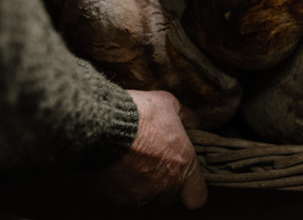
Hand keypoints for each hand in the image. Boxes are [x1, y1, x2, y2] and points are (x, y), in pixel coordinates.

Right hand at [94, 90, 206, 208]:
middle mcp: (166, 185)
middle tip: (154, 163)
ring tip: (132, 162)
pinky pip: (123, 196)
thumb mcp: (170, 105)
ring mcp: (141, 194)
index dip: (192, 190)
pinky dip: (121, 185)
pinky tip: (116, 166)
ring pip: (146, 197)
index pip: (197, 196)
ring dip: (142, 185)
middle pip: (170, 196)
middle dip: (165, 183)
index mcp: (184, 165)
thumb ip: (186, 118)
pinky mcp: (118, 198)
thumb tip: (192, 122)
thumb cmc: (141, 114)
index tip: (186, 182)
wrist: (106, 126)